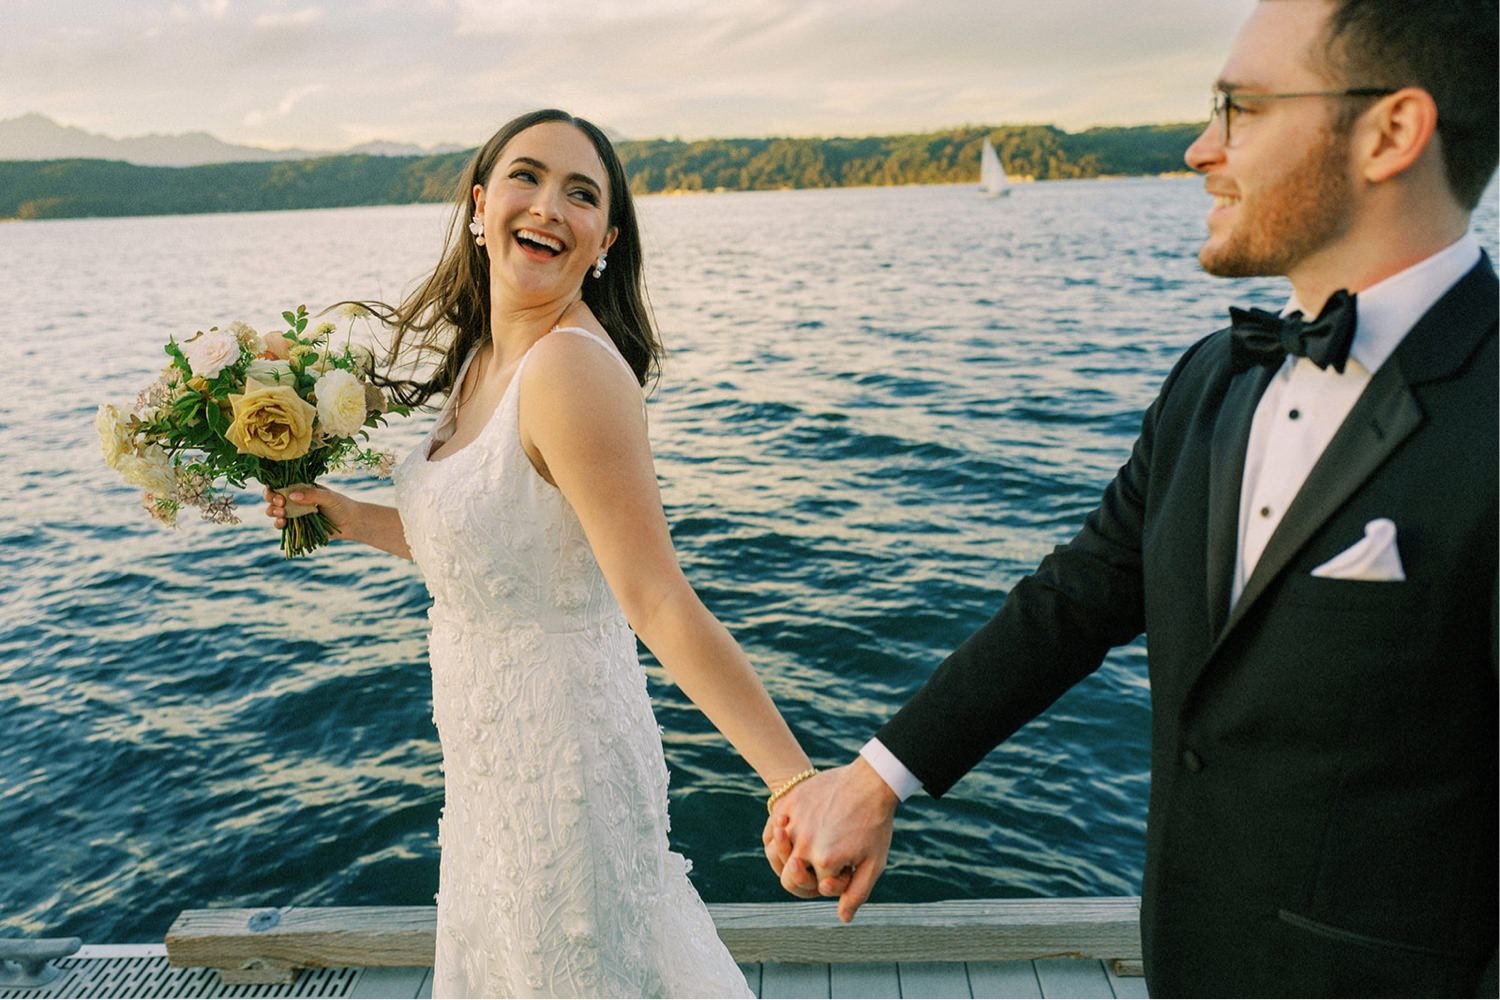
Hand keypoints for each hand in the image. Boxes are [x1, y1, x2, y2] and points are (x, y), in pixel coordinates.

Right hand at [262, 484, 353, 538]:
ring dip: (272, 512)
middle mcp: (294, 499)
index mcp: (300, 487)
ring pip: (274, 511)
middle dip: (271, 500)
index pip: (280, 484)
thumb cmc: (341, 505)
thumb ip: (312, 495)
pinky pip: (282, 525)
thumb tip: (292, 495)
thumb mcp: (328, 497)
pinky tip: (283, 523)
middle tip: (281, 503)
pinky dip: (278, 524)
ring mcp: (294, 513)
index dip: (273, 488)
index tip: (278, 494)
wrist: (351, 523)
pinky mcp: (296, 526)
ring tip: (282, 514)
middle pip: (273, 497)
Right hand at [762, 758, 898, 922]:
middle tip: (823, 858)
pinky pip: (772, 828)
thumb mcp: (873, 863)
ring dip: (788, 855)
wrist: (870, 782)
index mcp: (825, 862)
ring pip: (776, 853)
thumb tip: (843, 918)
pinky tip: (791, 829)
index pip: (816, 887)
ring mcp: (794, 822)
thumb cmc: (875, 825)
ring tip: (804, 846)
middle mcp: (804, 844)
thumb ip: (856, 894)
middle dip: (805, 874)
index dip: (833, 881)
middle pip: (790, 876)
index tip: (847, 867)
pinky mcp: (788, 803)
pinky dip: (778, 833)